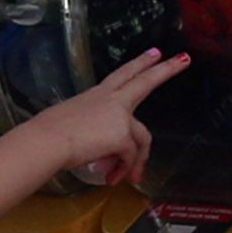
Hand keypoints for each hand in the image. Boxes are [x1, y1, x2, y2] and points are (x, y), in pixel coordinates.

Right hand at [19, 48, 188, 188]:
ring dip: (138, 160)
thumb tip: (100, 156)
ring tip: (132, 178)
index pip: (122, 75)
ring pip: (141, 137)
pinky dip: (124, 170)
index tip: (155, 53)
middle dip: (167, 69)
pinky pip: (130, 156)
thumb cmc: (47, 135)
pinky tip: (113, 179)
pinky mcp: (122, 135)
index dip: (139, 63)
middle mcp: (111, 100)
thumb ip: (90, 134)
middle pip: (144, 81)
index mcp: (97, 95)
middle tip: (184, 59)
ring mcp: (119, 116)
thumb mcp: (72, 126)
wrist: (46, 141)